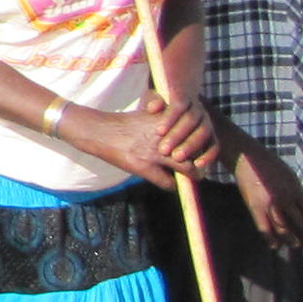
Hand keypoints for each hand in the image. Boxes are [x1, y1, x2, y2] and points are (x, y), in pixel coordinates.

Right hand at [61, 96, 210, 189]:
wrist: (98, 131)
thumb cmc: (122, 124)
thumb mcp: (147, 116)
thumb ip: (165, 122)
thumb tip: (180, 129)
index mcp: (166, 122)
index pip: (195, 132)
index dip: (201, 141)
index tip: (204, 147)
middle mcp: (164, 136)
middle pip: (195, 149)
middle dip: (200, 159)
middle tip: (201, 166)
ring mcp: (155, 152)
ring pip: (186, 168)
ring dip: (192, 174)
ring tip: (194, 177)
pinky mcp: (144, 166)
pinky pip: (167, 181)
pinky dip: (170, 185)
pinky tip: (169, 184)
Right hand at [234, 143, 302, 248]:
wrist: (248, 158)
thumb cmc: (270, 165)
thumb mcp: (290, 177)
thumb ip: (297, 192)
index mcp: (296, 190)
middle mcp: (285, 199)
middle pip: (300, 223)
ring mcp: (270, 204)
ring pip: (283, 228)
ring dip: (291, 239)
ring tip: (296, 245)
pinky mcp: (255, 207)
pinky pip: (263, 227)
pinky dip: (269, 238)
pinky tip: (274, 246)